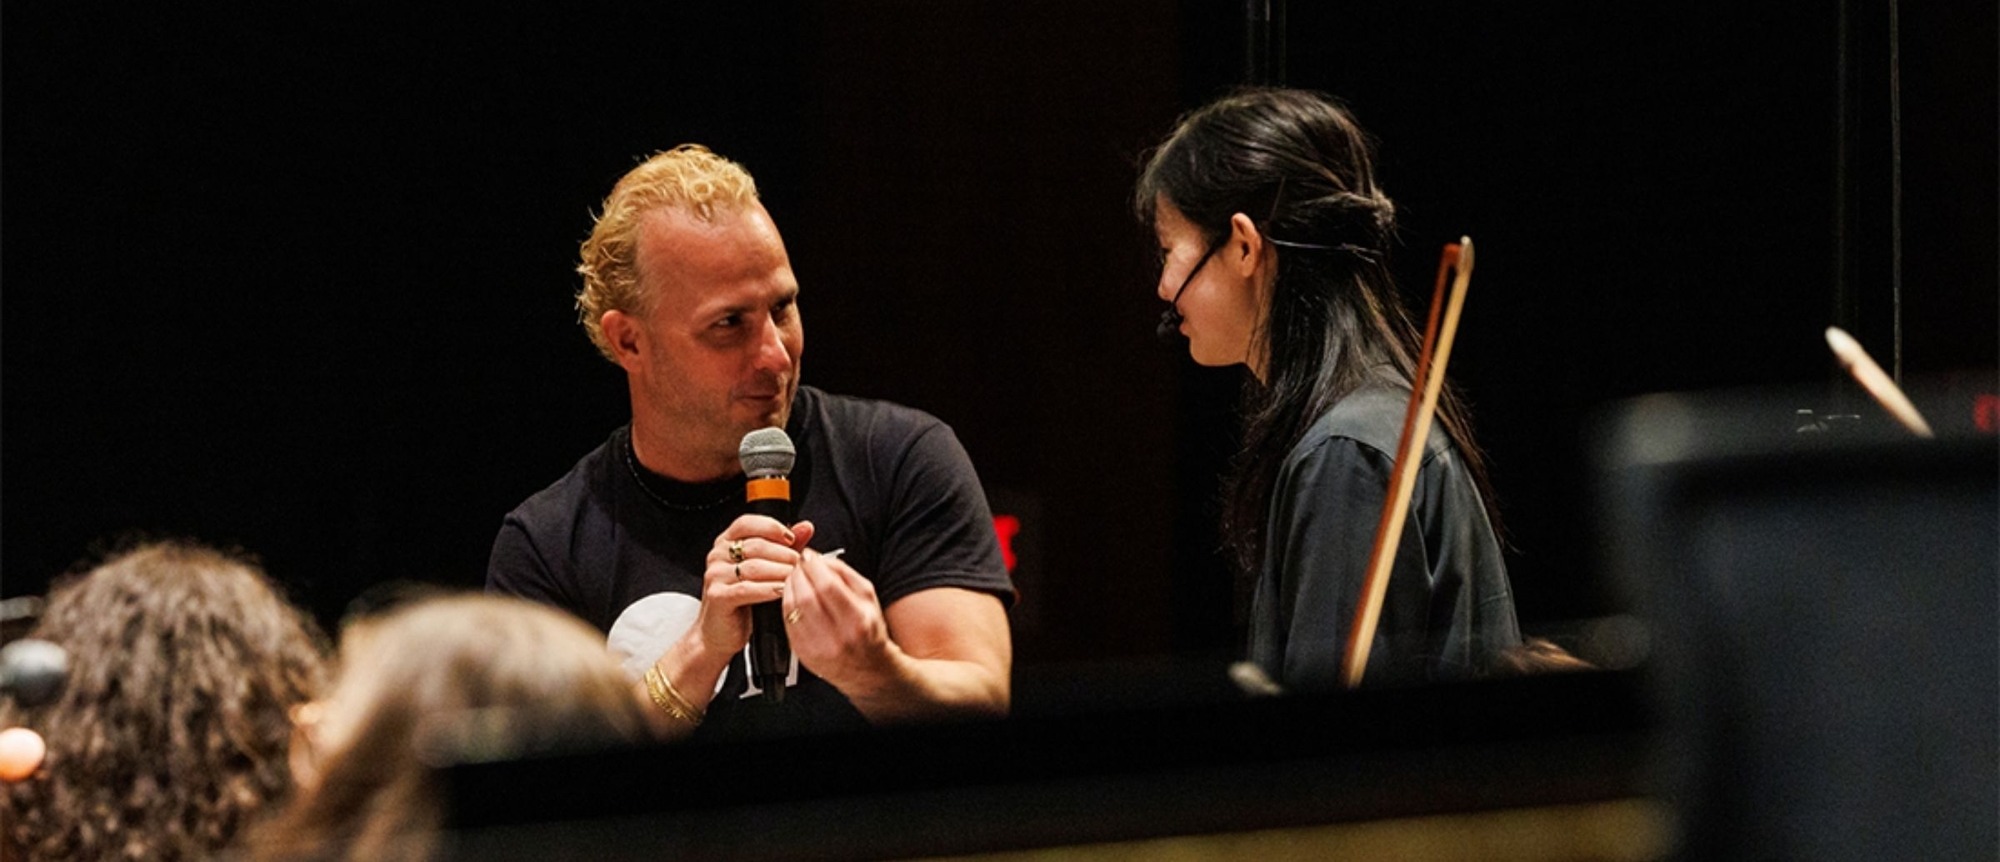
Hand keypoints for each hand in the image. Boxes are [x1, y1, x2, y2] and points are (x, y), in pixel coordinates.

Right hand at [686, 516, 815, 659]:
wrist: (719, 632)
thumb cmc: (742, 601)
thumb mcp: (764, 569)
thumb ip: (783, 547)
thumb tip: (806, 527)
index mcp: (726, 543)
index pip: (747, 523)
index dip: (771, 527)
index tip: (791, 538)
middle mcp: (717, 556)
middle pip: (756, 545)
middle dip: (784, 554)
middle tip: (801, 564)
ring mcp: (715, 575)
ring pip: (754, 567)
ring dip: (780, 572)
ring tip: (796, 579)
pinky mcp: (717, 596)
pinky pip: (747, 589)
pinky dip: (768, 590)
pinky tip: (782, 592)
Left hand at [781, 548, 894, 691]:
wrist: (867, 669)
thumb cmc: (869, 631)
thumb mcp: (869, 598)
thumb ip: (846, 573)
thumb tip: (820, 558)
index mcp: (857, 620)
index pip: (827, 586)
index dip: (813, 566)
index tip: (809, 556)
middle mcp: (837, 637)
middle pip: (806, 596)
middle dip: (798, 574)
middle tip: (799, 565)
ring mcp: (817, 647)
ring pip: (792, 608)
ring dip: (789, 586)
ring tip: (795, 578)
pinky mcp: (802, 653)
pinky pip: (787, 622)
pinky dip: (787, 603)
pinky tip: (793, 595)